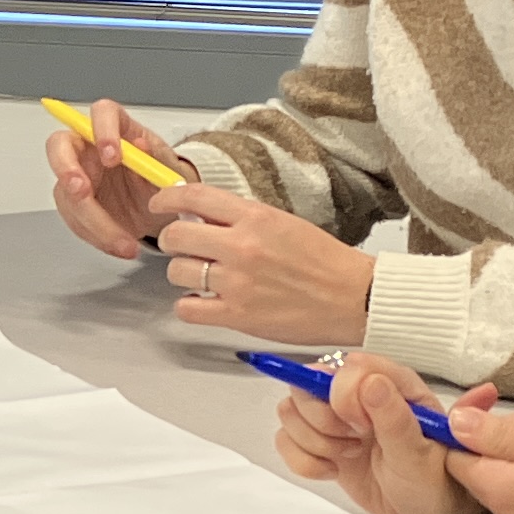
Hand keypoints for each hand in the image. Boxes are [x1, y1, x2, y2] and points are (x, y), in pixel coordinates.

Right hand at [47, 99, 179, 260]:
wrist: (161, 208)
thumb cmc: (160, 177)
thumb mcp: (168, 168)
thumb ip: (155, 157)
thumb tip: (141, 145)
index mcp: (117, 127)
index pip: (102, 113)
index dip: (102, 131)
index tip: (112, 156)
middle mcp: (90, 146)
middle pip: (60, 145)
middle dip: (66, 170)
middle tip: (82, 192)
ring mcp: (78, 174)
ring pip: (67, 193)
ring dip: (91, 220)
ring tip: (123, 241)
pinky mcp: (74, 202)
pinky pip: (75, 220)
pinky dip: (95, 235)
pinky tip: (117, 243)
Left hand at [149, 184, 374, 342]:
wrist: (353, 297)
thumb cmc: (324, 261)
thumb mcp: (282, 223)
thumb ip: (241, 218)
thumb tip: (203, 216)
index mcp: (255, 217)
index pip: (192, 196)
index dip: (166, 198)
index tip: (159, 203)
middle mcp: (242, 247)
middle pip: (175, 236)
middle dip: (172, 240)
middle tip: (182, 246)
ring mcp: (237, 283)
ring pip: (176, 272)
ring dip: (183, 273)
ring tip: (202, 276)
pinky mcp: (237, 316)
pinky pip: (187, 308)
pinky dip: (190, 305)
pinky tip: (205, 302)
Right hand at [271, 349, 484, 513]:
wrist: (424, 510)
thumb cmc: (432, 479)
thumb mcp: (418, 454)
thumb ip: (395, 417)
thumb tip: (370, 382)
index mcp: (390, 382)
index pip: (346, 368)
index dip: (344, 397)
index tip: (363, 428)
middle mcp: (357, 393)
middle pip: (306, 385)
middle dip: (323, 423)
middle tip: (354, 445)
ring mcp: (335, 416)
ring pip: (290, 411)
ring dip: (313, 443)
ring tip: (347, 458)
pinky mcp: (319, 440)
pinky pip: (284, 440)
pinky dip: (304, 462)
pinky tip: (332, 471)